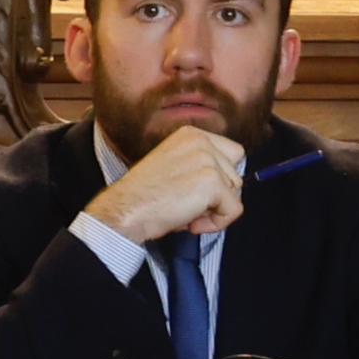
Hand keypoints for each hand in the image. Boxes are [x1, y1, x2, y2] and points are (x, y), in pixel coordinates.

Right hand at [84, 125, 247, 247]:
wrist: (123, 211)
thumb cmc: (140, 196)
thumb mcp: (171, 165)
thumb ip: (197, 165)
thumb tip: (225, 184)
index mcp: (190, 134)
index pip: (232, 154)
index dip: (219, 177)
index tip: (196, 191)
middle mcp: (202, 142)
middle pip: (236, 174)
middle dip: (218, 195)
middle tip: (189, 204)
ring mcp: (209, 161)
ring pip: (235, 193)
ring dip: (214, 210)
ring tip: (185, 212)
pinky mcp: (213, 183)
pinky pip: (233, 211)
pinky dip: (216, 224)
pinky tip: (190, 222)